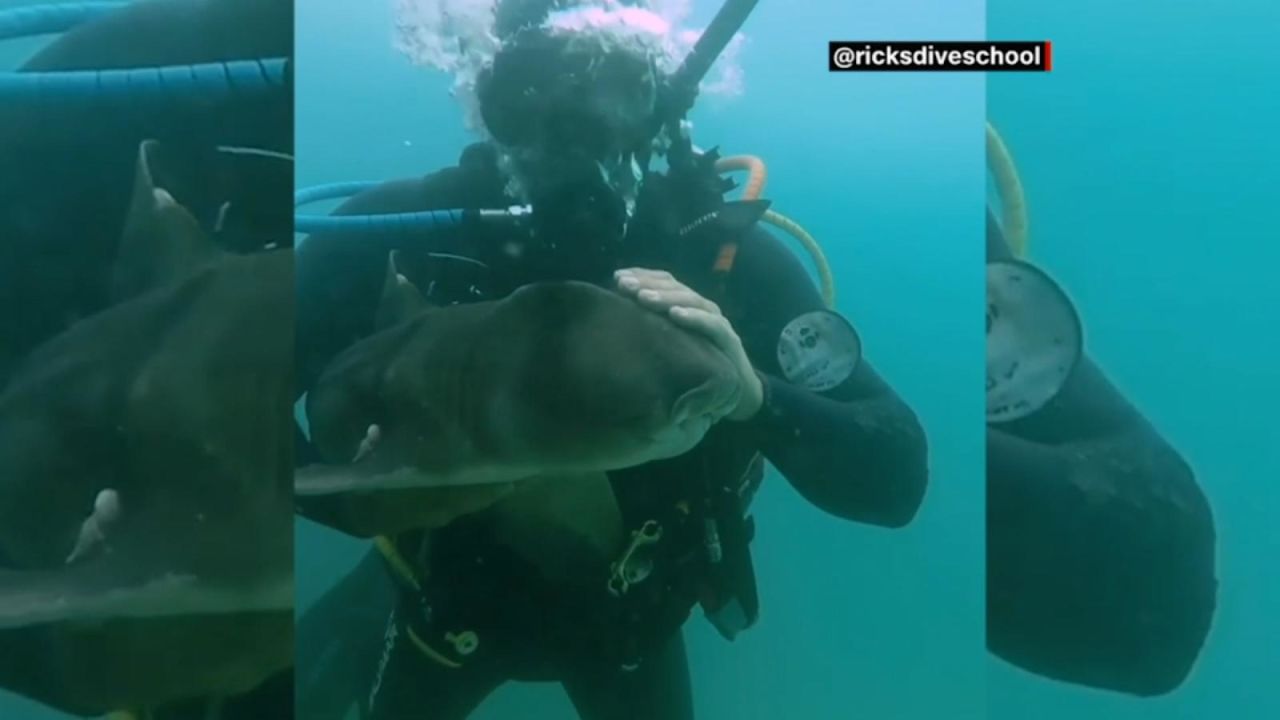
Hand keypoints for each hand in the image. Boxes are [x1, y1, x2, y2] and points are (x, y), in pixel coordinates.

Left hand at [614, 268, 763, 420]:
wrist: (738, 390)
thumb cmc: (697, 365)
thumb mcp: (671, 344)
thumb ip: (652, 328)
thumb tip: (618, 317)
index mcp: (686, 305)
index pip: (664, 281)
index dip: (642, 276)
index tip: (616, 277)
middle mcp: (701, 307)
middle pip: (674, 287)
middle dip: (647, 284)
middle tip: (624, 285)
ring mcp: (717, 321)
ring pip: (691, 300)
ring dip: (665, 297)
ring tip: (643, 297)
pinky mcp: (729, 339)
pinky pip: (711, 325)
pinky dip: (694, 317)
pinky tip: (676, 315)